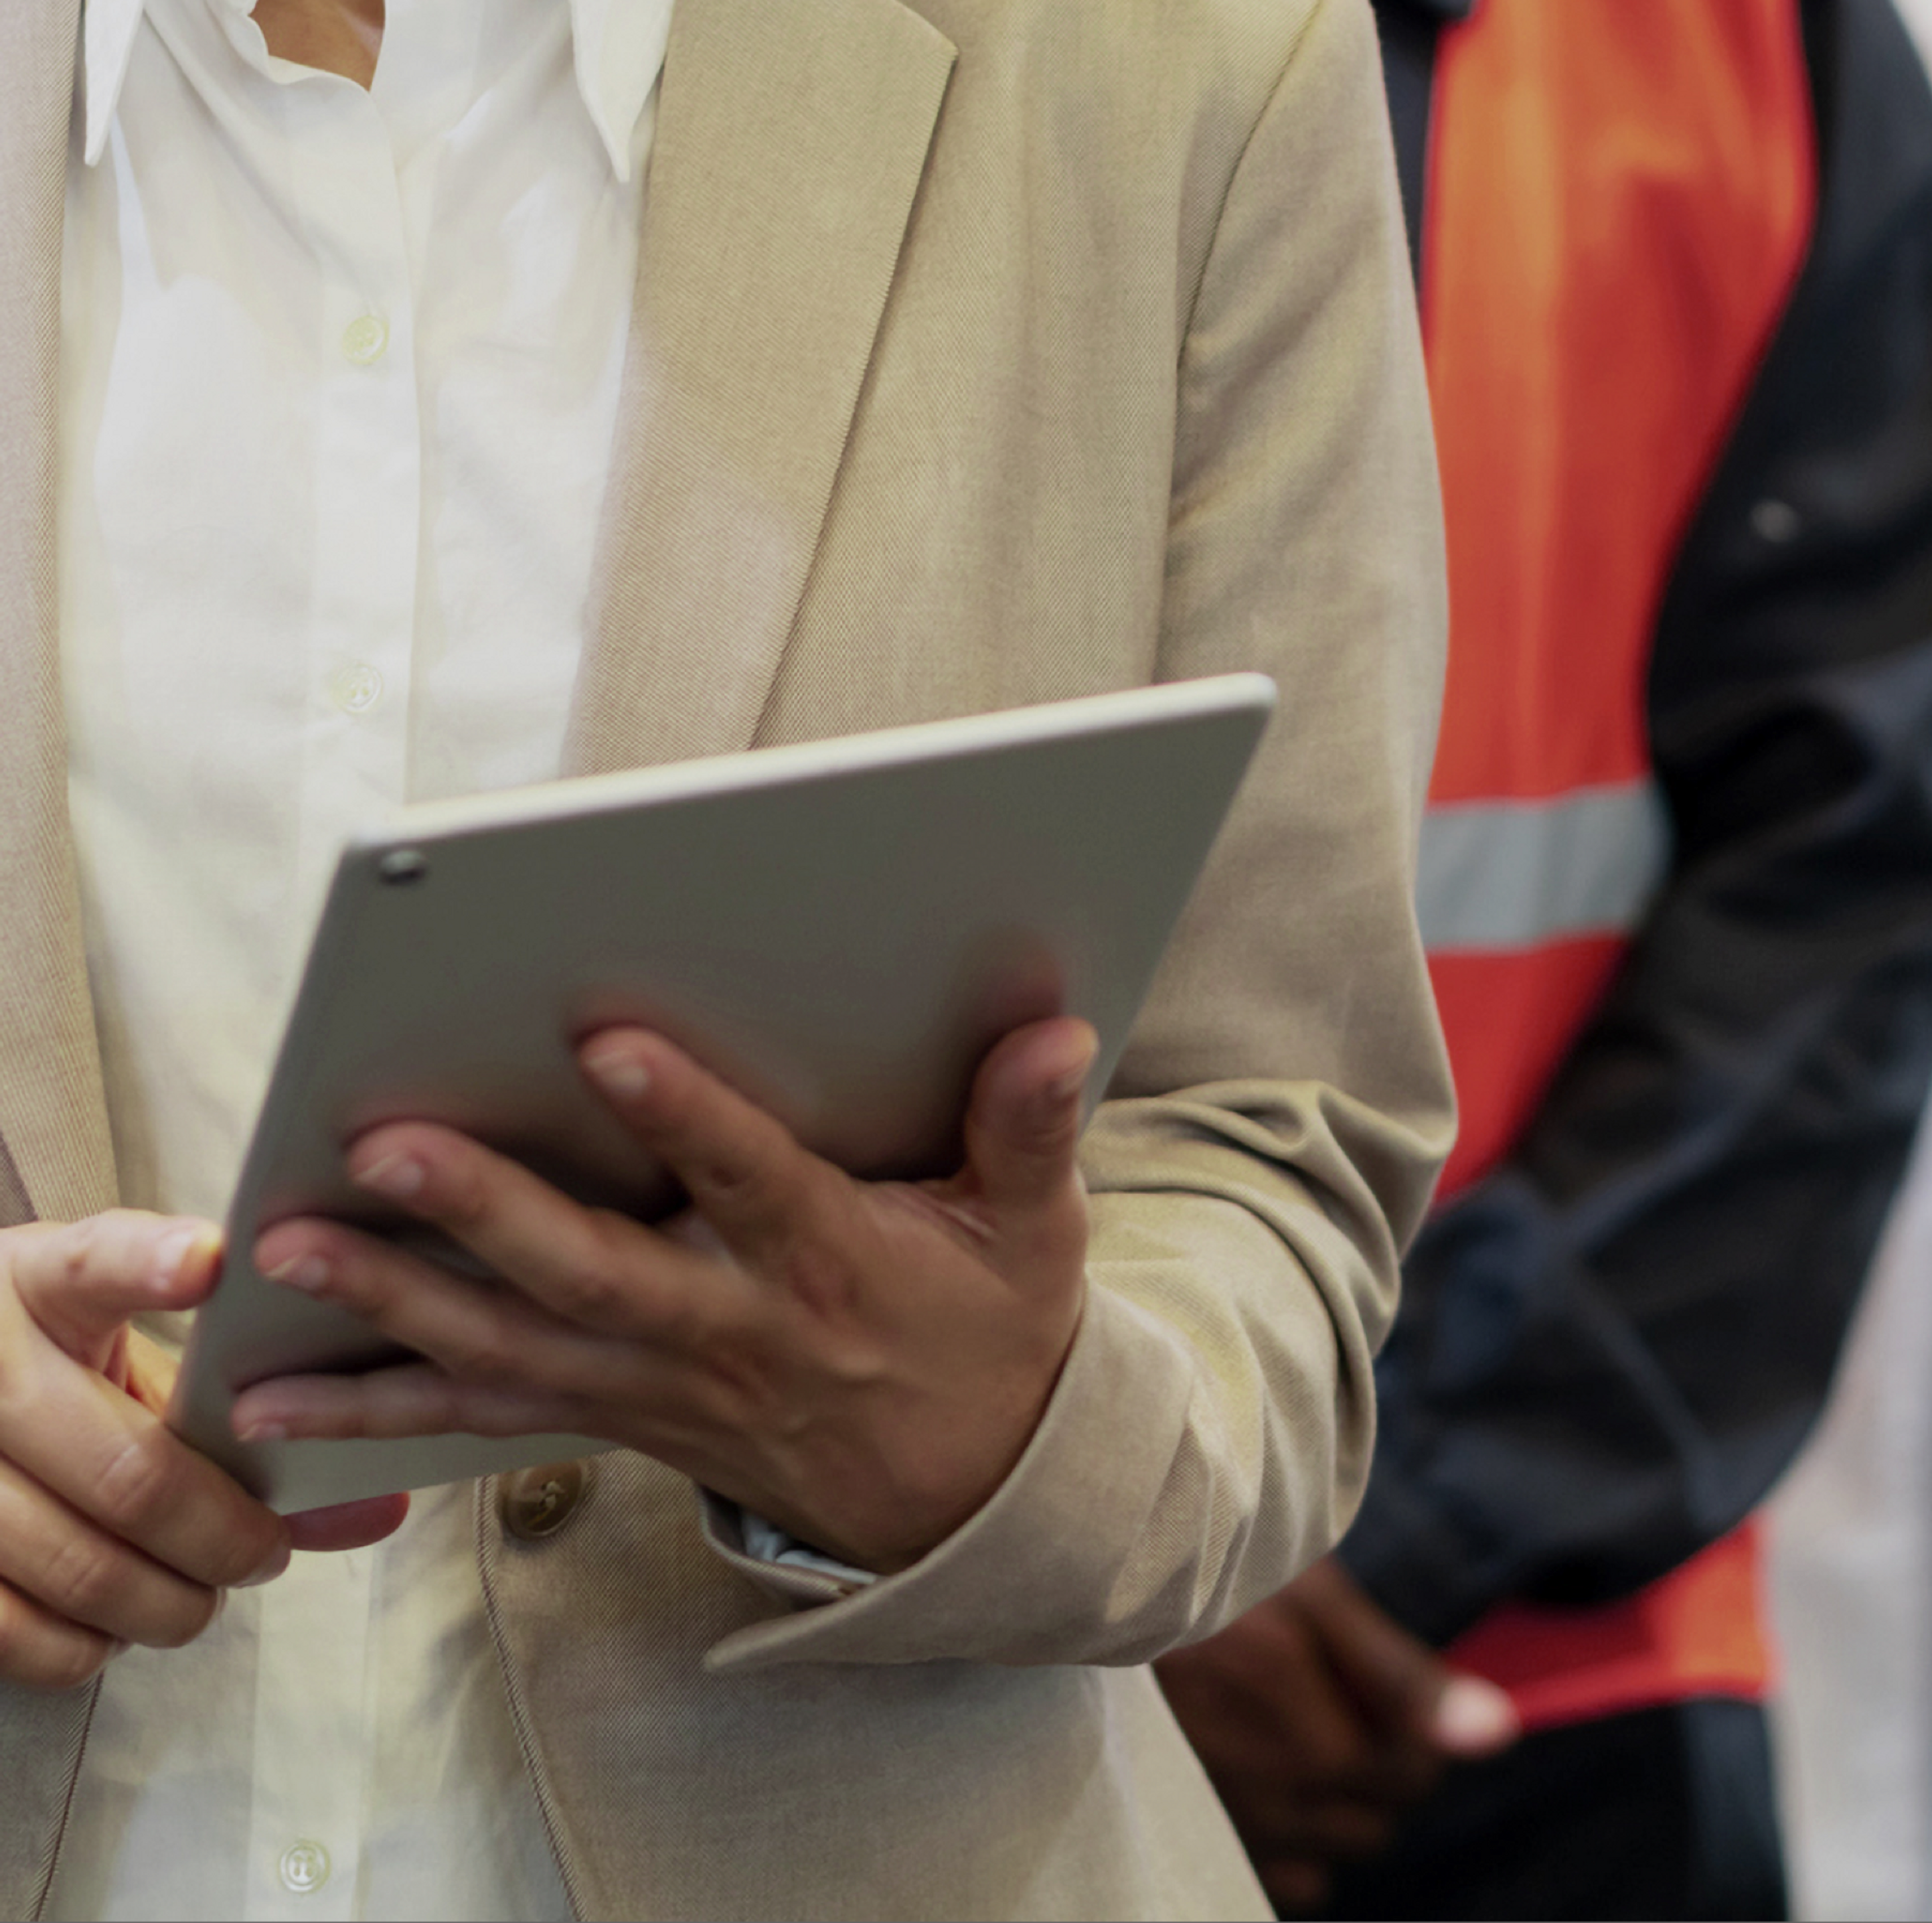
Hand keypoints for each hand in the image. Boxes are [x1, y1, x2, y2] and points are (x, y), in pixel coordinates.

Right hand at [0, 1212, 403, 1690]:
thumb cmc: (66, 1364)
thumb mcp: (135, 1351)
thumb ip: (240, 1403)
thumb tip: (379, 1508)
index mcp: (43, 1282)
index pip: (96, 1261)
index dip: (150, 1262)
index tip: (211, 1262)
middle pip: (129, 1472)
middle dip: (226, 1534)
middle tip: (266, 1548)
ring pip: (83, 1567)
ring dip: (170, 1602)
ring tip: (202, 1587)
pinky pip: (21, 1633)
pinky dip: (90, 1643)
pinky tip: (115, 1614)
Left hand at [233, 1015, 1095, 1572]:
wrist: (969, 1501)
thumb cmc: (993, 1332)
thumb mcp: (1038, 1236)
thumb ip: (1032, 1131)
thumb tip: (1055, 1033)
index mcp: (830, 1266)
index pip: (748, 1182)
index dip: (685, 1117)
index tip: (610, 1041)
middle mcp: (729, 1331)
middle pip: (590, 1271)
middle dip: (481, 1209)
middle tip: (381, 1143)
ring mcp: (659, 1384)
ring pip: (511, 1344)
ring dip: (393, 1302)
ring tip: (286, 1249)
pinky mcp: (614, 1415)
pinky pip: (483, 1412)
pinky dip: (377, 1401)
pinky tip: (275, 1388)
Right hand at [1157, 1557, 1517, 1913]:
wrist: (1098, 1604)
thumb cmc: (1211, 1581)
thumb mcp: (1309, 1595)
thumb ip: (1401, 1673)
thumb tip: (1498, 1733)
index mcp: (1312, 1728)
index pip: (1417, 1768)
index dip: (1410, 1721)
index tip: (1374, 1682)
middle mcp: (1275, 1792)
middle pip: (1382, 1814)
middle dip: (1374, 1762)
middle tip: (1325, 1697)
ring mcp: (1237, 1826)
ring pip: (1338, 1846)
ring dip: (1334, 1800)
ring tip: (1287, 1727)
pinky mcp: (1207, 1841)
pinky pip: (1290, 1875)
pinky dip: (1292, 1838)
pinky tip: (1263, 1773)